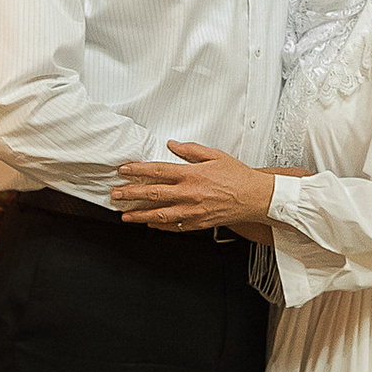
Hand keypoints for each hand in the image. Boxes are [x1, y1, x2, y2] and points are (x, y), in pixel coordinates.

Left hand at [110, 139, 277, 233]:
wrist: (255, 198)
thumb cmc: (238, 176)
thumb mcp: (215, 155)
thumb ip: (191, 150)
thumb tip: (172, 144)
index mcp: (192, 174)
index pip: (158, 170)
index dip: (138, 170)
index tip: (124, 170)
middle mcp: (190, 193)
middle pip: (153, 193)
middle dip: (131, 194)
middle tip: (116, 194)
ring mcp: (193, 210)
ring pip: (160, 214)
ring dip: (140, 215)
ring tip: (125, 215)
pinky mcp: (198, 223)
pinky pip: (175, 226)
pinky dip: (160, 226)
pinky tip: (150, 224)